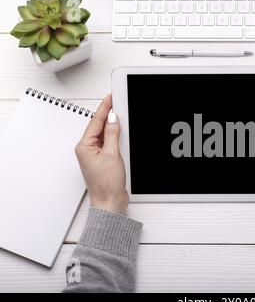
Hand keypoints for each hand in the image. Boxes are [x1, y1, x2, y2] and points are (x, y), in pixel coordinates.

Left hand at [75, 94, 128, 214]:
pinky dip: (116, 137)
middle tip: (117, 102)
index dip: (104, 108)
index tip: (111, 98)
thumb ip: (112, 134)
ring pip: (105, 135)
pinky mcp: (103, 160)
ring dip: (113, 126)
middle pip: (99, 126)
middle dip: (108, 115)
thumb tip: (113, 118)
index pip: (96, 122)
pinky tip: (122, 134)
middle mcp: (88, 150)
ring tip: (121, 116)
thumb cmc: (106, 184)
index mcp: (84, 146)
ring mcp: (95, 155)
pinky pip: (109, 143)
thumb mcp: (112, 154)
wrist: (110, 202)